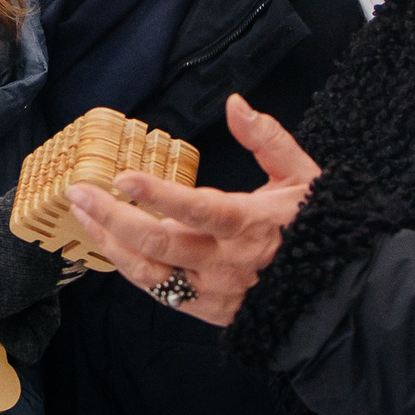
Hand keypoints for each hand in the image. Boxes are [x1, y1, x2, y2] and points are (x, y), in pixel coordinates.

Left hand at [67, 95, 318, 324]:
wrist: (337, 292)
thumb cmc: (318, 227)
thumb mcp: (302, 177)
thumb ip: (268, 139)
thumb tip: (235, 104)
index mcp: (251, 225)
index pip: (198, 209)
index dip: (159, 196)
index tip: (123, 177)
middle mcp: (228, 262)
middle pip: (160, 242)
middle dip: (112, 217)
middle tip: (78, 192)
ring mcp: (216, 291)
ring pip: (150, 273)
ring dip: (110, 243)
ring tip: (81, 214)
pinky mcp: (209, 311)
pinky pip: (160, 293)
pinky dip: (131, 268)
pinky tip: (110, 243)